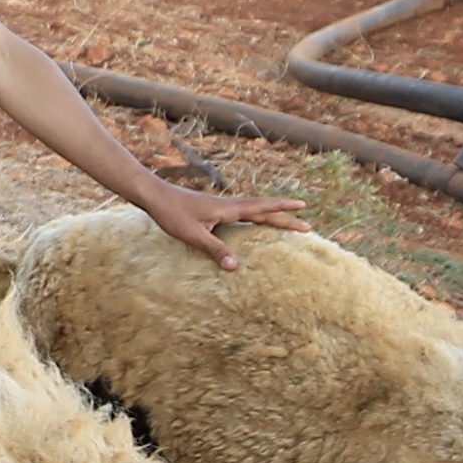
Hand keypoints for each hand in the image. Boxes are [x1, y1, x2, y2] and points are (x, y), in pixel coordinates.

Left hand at [142, 184, 315, 263]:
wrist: (155, 196)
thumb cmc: (172, 214)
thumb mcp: (194, 235)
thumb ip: (215, 250)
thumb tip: (236, 266)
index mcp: (228, 209)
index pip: (262, 209)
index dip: (283, 210)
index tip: (303, 208)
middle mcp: (228, 206)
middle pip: (263, 212)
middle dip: (285, 218)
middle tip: (307, 225)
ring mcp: (221, 208)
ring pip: (253, 212)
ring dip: (271, 217)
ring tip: (287, 224)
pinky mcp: (213, 211)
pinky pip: (241, 216)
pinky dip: (254, 220)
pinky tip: (253, 225)